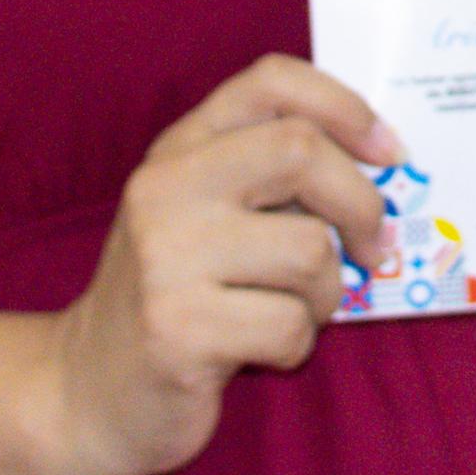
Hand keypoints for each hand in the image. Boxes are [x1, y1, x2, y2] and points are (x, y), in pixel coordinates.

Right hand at [38, 54, 400, 474]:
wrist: (87, 391)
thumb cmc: (173, 298)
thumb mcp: (204, 216)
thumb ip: (269, 180)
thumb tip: (381, 165)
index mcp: (179, 150)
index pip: (271, 82)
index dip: (345, 107)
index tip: (388, 151)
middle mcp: (165, 188)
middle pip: (301, 152)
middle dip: (362, 205)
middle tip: (373, 249)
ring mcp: (166, 258)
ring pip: (310, 250)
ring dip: (326, 294)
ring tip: (290, 311)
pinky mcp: (178, 330)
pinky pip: (290, 326)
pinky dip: (295, 345)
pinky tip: (257, 351)